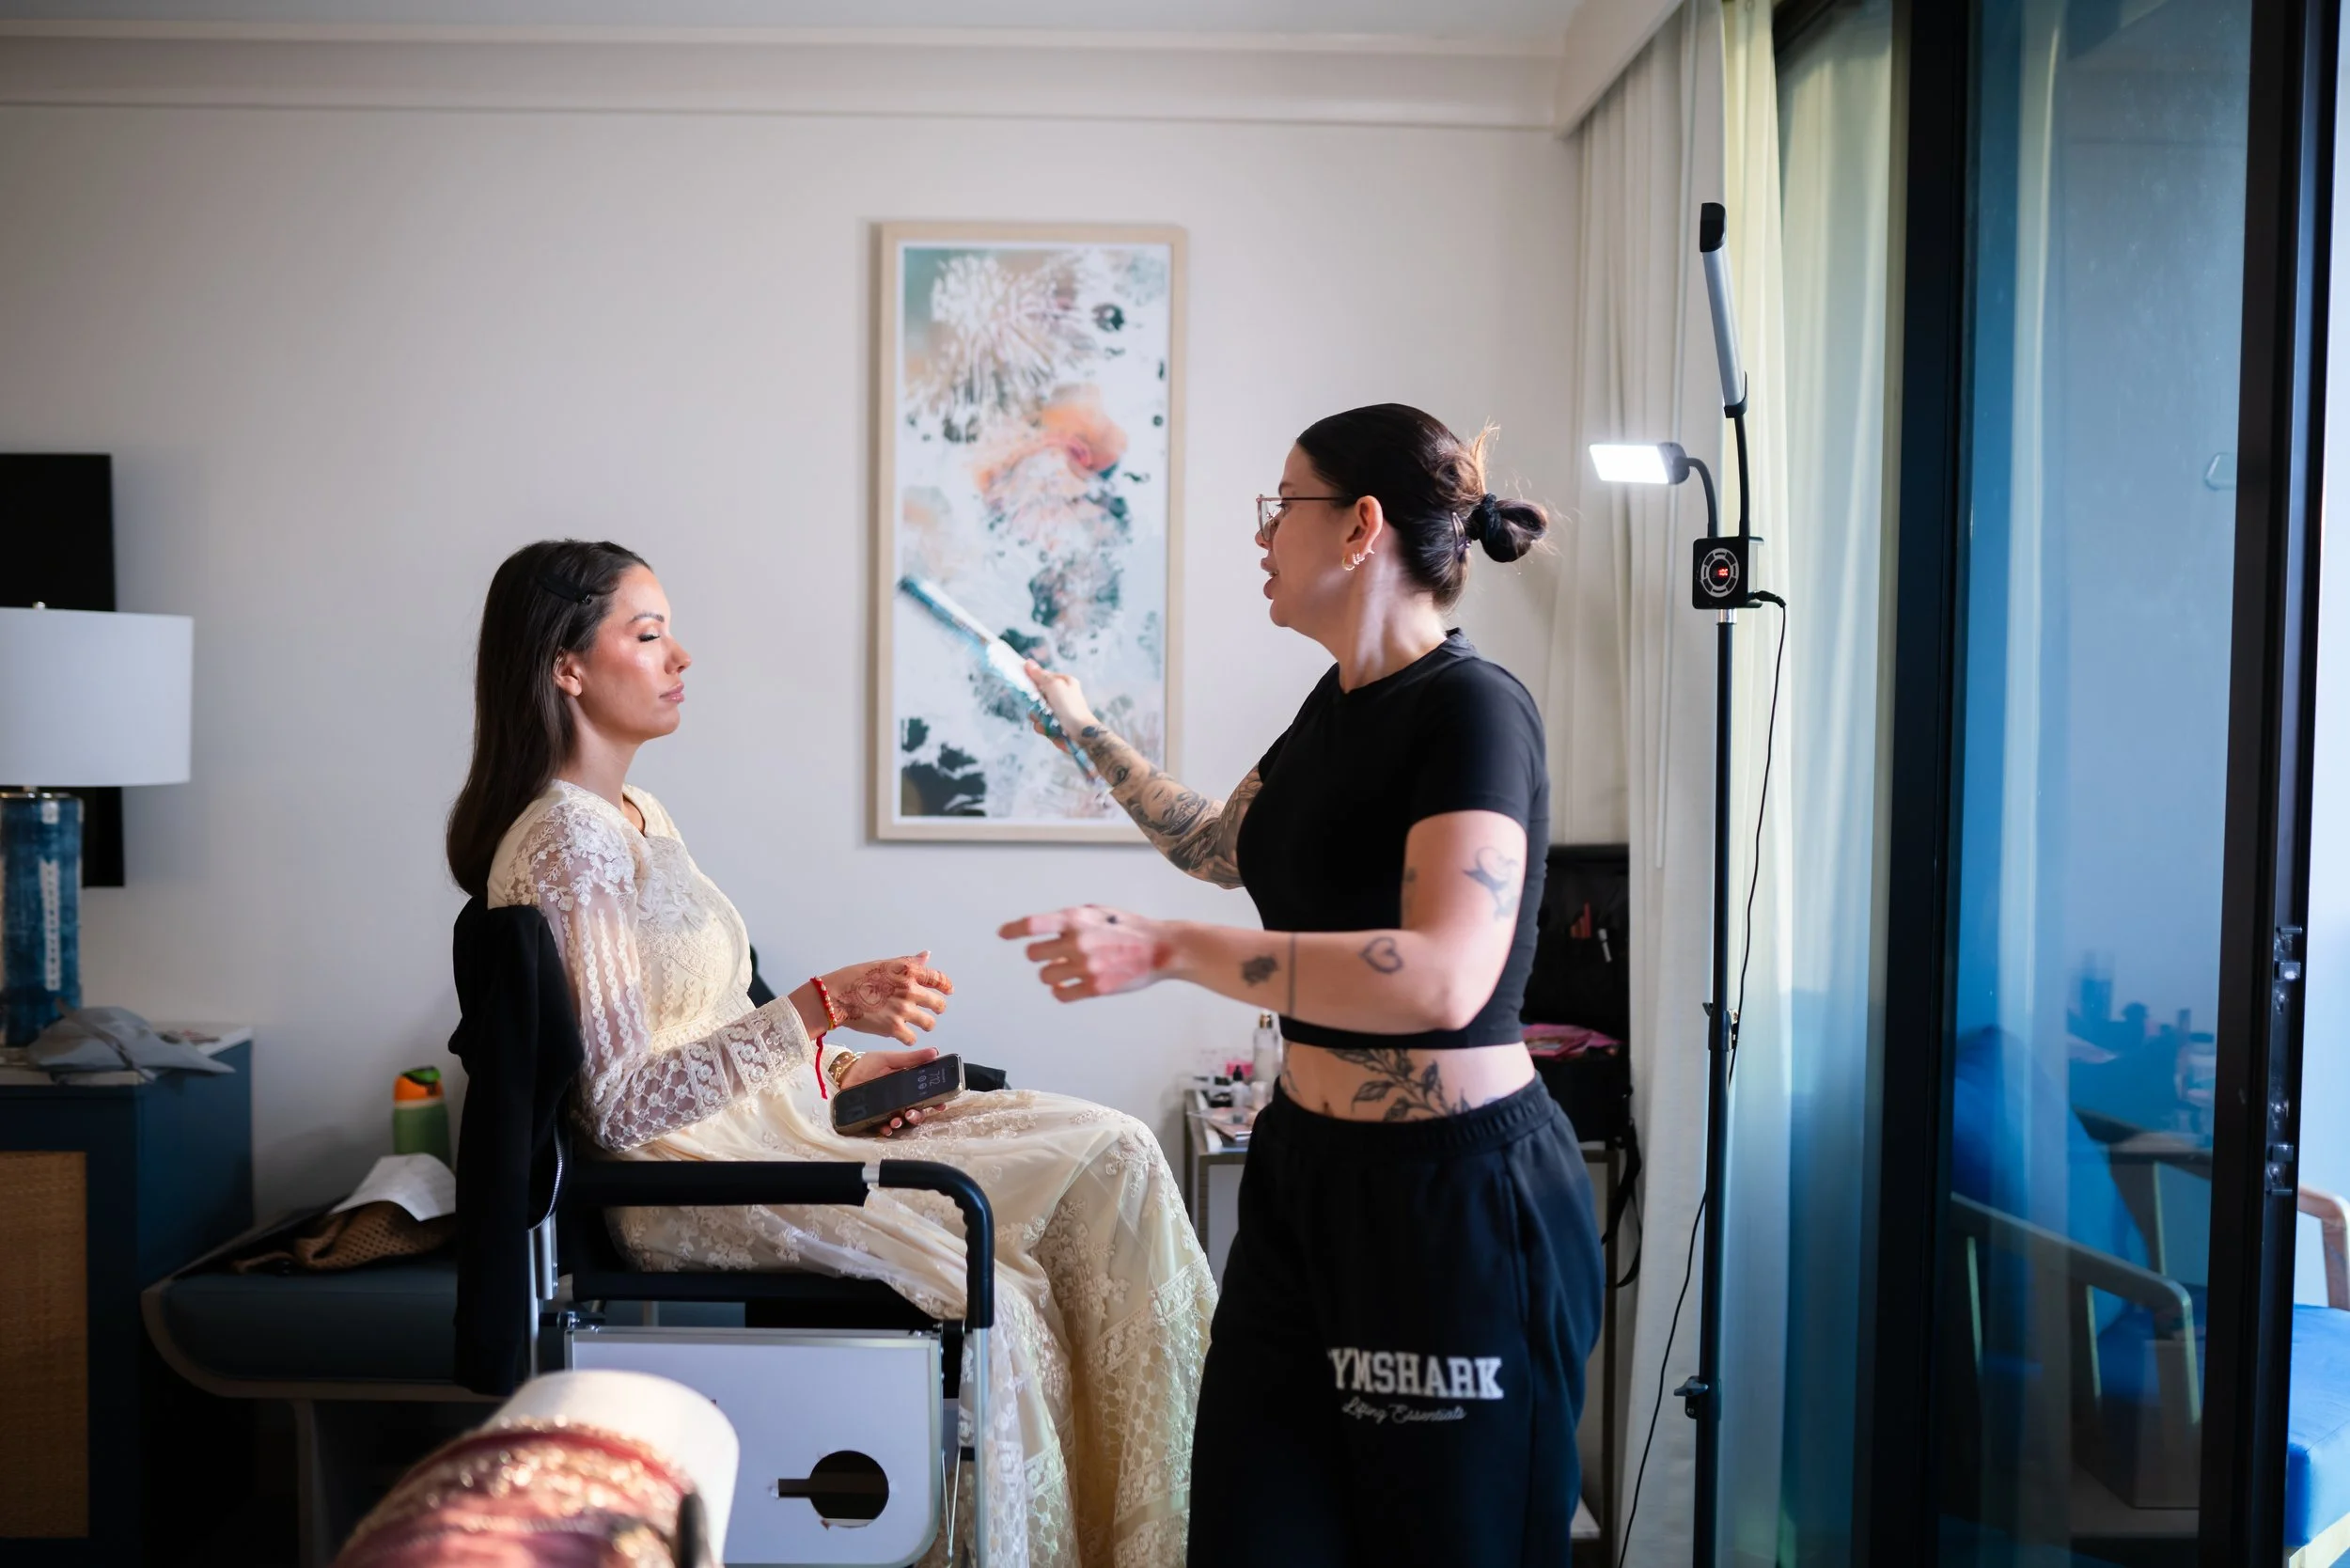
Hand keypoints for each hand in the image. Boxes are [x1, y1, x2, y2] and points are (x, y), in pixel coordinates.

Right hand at [821, 952, 953, 1044]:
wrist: (836, 995)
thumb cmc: (855, 978)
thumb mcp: (884, 964)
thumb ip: (908, 963)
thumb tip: (926, 956)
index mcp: (908, 971)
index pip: (938, 979)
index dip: (946, 986)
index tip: (948, 991)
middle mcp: (909, 990)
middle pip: (939, 1004)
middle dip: (937, 1008)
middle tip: (932, 1012)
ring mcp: (903, 1010)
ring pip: (929, 1023)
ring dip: (925, 1024)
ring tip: (918, 1025)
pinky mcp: (893, 1028)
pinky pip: (912, 1038)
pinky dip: (908, 1038)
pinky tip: (903, 1034)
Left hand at [838, 1045, 939, 1137]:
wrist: (844, 1075)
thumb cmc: (867, 1066)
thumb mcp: (889, 1059)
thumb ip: (911, 1058)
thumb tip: (934, 1052)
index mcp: (906, 1085)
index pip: (925, 1095)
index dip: (935, 1101)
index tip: (940, 1105)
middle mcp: (900, 1099)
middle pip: (916, 1111)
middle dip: (918, 1115)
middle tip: (913, 1113)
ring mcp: (888, 1110)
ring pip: (903, 1121)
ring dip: (903, 1123)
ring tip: (898, 1120)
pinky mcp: (875, 1118)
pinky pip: (884, 1127)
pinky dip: (887, 1129)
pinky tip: (887, 1127)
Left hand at [998, 905, 1169, 1001]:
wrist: (1162, 948)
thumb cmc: (1130, 929)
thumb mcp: (1099, 912)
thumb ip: (1073, 919)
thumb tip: (1048, 929)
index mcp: (1077, 919)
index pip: (1034, 924)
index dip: (1014, 929)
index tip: (1003, 934)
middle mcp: (1078, 941)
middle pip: (1033, 954)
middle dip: (1041, 955)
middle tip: (1054, 956)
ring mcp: (1086, 966)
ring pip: (1046, 976)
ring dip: (1053, 974)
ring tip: (1068, 970)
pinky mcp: (1095, 987)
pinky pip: (1062, 995)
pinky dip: (1062, 991)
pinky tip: (1070, 986)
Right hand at [1023, 659, 1096, 736]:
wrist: (1081, 734)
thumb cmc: (1070, 707)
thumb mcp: (1054, 685)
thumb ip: (1040, 675)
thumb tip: (1028, 662)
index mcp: (1064, 682)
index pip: (1043, 677)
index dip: (1033, 681)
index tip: (1026, 685)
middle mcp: (1061, 696)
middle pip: (1036, 695)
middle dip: (1034, 703)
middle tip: (1038, 706)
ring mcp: (1058, 711)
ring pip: (1036, 711)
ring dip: (1037, 716)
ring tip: (1045, 720)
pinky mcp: (1055, 725)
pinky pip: (1041, 723)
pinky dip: (1042, 726)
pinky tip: (1048, 729)